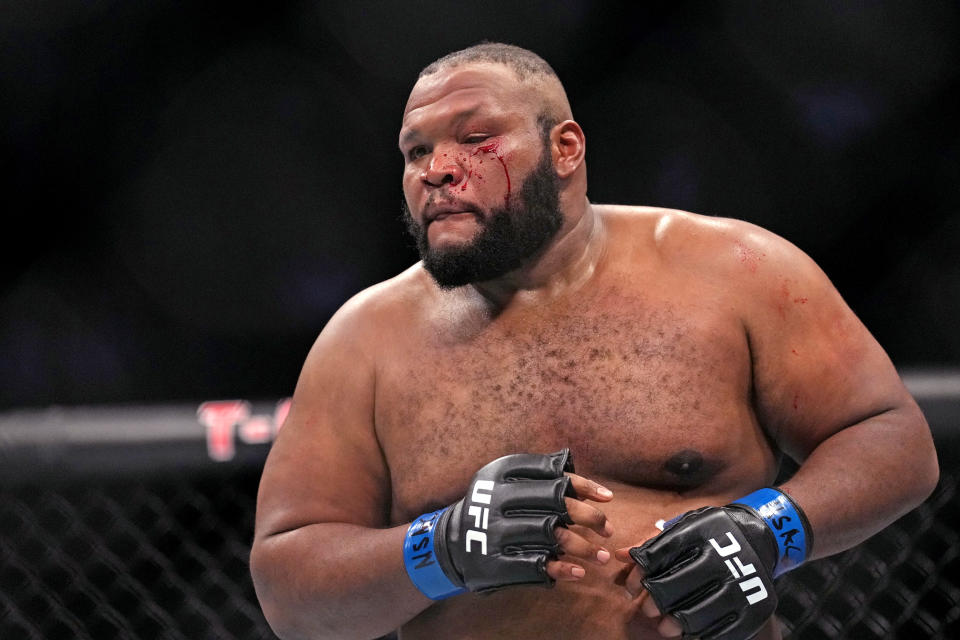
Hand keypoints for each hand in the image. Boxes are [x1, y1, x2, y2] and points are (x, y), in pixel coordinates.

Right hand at [403, 449, 612, 597]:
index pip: (551, 474)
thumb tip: (590, 489)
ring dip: (583, 546)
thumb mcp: (504, 481)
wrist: (451, 542)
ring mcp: (494, 531)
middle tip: (607, 528)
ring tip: (602, 555)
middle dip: (588, 515)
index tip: (607, 497)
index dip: (584, 485)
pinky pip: (535, 565)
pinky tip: (579, 571)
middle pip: (555, 502)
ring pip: (551, 534)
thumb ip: (541, 477)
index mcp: (500, 472)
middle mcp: (496, 498)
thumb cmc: (491, 507)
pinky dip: (561, 569)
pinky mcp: (494, 562)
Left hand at [617, 498, 795, 639]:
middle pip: (675, 587)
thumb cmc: (713, 532)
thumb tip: (620, 556)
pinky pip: (721, 630)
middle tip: (648, 610)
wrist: (761, 535)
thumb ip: (654, 543)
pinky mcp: (753, 608)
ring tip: (665, 626)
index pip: (659, 555)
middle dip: (654, 601)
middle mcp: (721, 558)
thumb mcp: (686, 527)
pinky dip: (700, 635)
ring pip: (697, 613)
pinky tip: (690, 632)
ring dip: (674, 623)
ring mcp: (739, 585)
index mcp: (700, 532)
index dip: (639, 575)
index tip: (631, 588)